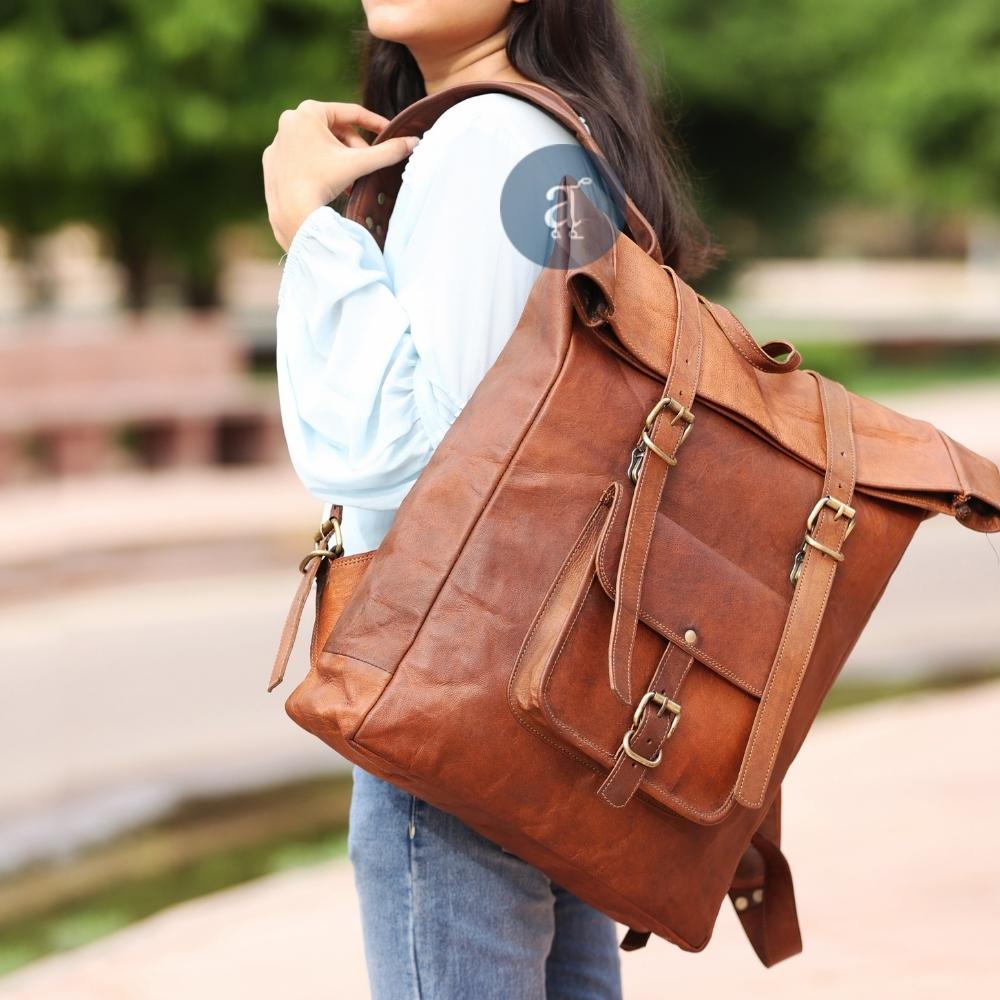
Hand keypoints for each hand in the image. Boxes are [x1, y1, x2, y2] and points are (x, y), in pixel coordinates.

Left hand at [262, 100, 419, 251]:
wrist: (291, 212)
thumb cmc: (323, 182)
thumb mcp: (359, 163)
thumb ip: (387, 152)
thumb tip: (414, 142)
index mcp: (309, 112)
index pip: (351, 113)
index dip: (374, 123)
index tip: (389, 133)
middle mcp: (289, 120)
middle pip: (334, 130)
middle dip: (354, 149)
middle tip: (366, 166)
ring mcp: (278, 141)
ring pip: (318, 145)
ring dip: (338, 160)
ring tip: (349, 180)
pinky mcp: (272, 160)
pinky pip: (302, 158)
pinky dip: (317, 168)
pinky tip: (326, 184)